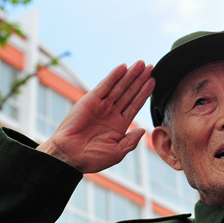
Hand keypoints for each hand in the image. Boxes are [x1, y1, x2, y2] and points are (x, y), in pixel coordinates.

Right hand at [37, 61, 154, 172]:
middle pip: (129, 92)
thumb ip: (130, 142)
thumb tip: (142, 130)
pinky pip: (104, 86)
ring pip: (119, 87)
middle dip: (139, 80)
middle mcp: (111, 113)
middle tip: (150, 66)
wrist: (70, 156)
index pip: (134, 105)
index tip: (154, 81)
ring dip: (130, 75)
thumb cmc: (92, 158)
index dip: (144, 93)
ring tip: (141, 64)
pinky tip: (123, 67)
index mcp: (118, 125)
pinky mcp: (90, 100)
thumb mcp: (117, 153)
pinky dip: (114, 76)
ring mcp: (101, 106)